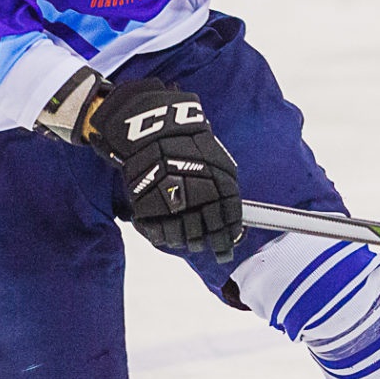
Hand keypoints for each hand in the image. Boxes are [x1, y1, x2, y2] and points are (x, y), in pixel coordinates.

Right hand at [85, 78, 242, 261]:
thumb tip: (232, 221)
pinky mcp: (147, 209)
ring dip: (184, 240)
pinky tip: (165, 231)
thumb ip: (226, 194)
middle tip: (204, 241)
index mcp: (221, 191)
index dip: (227, 240)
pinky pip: (157, 234)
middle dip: (205, 241)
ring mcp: (171, 207)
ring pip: (181, 239)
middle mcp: (198, 202)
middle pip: (204, 236)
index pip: (228, 225)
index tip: (225, 247)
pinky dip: (162, 236)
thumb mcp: (219, 164)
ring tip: (183, 236)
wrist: (152, 131)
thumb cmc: (188, 145)